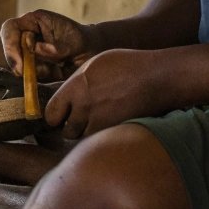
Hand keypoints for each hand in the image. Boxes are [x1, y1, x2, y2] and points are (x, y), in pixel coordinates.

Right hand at [0, 9, 90, 74]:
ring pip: (18, 64)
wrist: (91, 53)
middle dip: (18, 63)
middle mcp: (27, 35)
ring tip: (56, 69)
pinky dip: (39, 77)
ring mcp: (27, 50)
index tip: (20, 63)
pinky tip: (55, 72)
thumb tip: (37, 49)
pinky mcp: (31, 64)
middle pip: (9, 48)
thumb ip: (57, 47)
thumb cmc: (83, 42)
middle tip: (29, 74)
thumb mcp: (75, 43)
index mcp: (34, 21)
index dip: (9, 44)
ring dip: (33, 71)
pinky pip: (28, 74)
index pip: (10, 28)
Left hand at [44, 50, 165, 139]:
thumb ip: (75, 84)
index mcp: (76, 88)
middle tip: (82, 121)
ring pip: (84, 140)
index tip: (61, 115)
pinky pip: (102, 142)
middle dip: (72, 128)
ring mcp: (101, 123)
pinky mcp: (116, 133)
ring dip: (89, 135)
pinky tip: (112, 126)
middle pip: (67, 132)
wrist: (157, 78)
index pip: (51, 114)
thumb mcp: (94, 65)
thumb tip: (63, 96)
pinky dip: (104, 139)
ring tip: (100, 123)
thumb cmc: (127, 66)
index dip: (56, 116)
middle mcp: (85, 108)